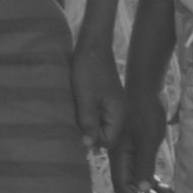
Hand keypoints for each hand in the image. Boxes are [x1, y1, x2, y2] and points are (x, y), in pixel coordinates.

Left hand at [69, 35, 125, 151]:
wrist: (92, 46)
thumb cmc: (88, 70)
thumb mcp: (85, 97)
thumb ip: (87, 121)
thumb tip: (87, 145)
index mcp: (119, 114)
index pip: (107, 141)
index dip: (91, 139)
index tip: (77, 127)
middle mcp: (119, 113)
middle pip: (103, 135)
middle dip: (88, 131)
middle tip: (73, 118)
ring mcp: (112, 107)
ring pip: (98, 125)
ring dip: (85, 122)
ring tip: (74, 110)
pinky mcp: (104, 100)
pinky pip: (95, 115)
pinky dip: (85, 113)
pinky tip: (76, 105)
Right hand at [110, 84, 174, 192]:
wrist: (147, 90)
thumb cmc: (145, 112)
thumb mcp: (147, 140)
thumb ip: (143, 165)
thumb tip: (141, 191)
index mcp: (119, 158)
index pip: (124, 190)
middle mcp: (122, 160)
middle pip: (131, 190)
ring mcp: (130, 155)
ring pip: (139, 183)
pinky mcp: (139, 150)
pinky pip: (144, 173)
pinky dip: (155, 183)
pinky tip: (169, 186)